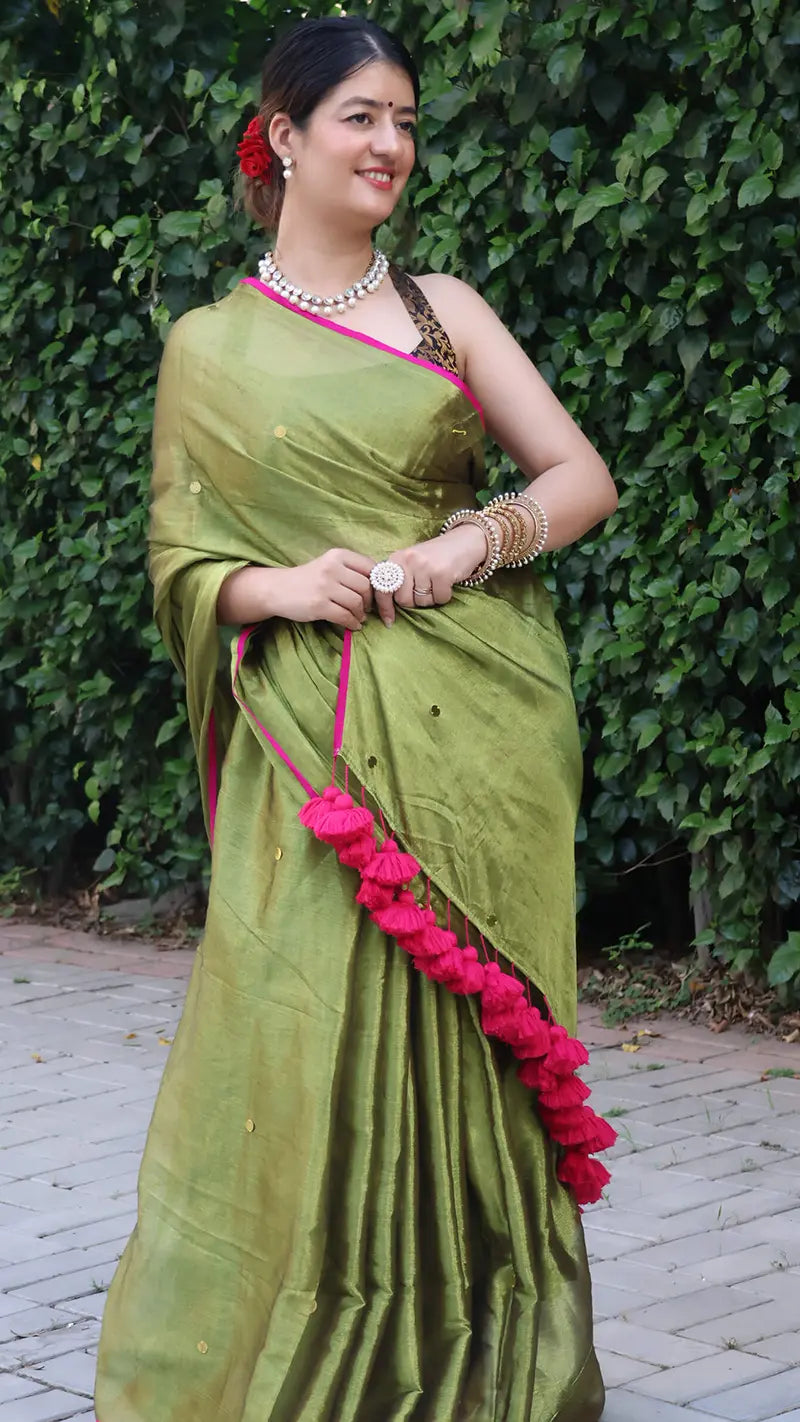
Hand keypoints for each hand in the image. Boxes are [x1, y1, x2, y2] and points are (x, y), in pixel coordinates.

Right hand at [270, 548, 374, 631]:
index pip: (370, 567)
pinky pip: (345, 616)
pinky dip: (352, 623)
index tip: (374, 593)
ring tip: (359, 618)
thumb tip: (378, 586)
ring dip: (361, 614)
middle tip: (367, 609)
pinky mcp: (318, 605)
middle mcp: (332, 568)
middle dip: (369, 601)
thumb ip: (351, 571)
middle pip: (365, 586)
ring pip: (356, 602)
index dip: (376, 583)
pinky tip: (352, 625)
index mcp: (338, 555)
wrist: (277, 589)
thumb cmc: (308, 579)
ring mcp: (324, 587)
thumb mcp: (329, 565)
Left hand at [372, 523, 486, 626]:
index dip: (384, 607)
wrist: (465, 541)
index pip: (383, 588)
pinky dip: (444, 596)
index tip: (389, 621)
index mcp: (396, 558)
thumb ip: (399, 579)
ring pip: (422, 601)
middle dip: (414, 601)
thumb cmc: (436, 556)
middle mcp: (408, 560)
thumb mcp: (412, 562)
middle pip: (403, 600)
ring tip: (436, 582)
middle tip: (425, 588)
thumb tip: (388, 605)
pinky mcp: (442, 573)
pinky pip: (439, 599)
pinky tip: (447, 582)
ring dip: (431, 598)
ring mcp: (425, 566)